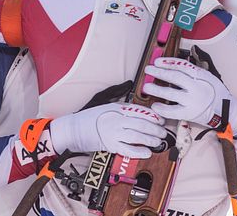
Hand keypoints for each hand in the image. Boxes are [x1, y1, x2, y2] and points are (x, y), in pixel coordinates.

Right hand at [49, 103, 166, 158]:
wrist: (73, 129)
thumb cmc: (89, 115)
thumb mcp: (104, 100)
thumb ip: (118, 93)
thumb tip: (128, 83)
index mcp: (117, 108)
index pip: (140, 111)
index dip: (153, 116)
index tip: (161, 119)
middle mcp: (116, 120)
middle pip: (141, 124)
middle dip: (155, 128)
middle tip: (163, 131)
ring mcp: (113, 134)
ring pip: (137, 137)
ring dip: (150, 139)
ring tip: (157, 141)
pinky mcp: (110, 146)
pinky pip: (128, 150)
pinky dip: (139, 152)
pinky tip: (147, 152)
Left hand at [143, 57, 236, 133]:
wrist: (227, 112)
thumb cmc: (216, 93)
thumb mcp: (208, 77)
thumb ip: (193, 72)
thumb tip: (173, 65)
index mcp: (201, 76)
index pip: (182, 66)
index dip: (168, 62)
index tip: (157, 62)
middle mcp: (196, 88)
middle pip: (174, 77)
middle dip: (159, 72)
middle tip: (149, 70)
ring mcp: (192, 101)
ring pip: (171, 94)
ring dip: (157, 89)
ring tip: (147, 87)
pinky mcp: (189, 114)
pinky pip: (173, 111)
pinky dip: (162, 109)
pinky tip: (155, 105)